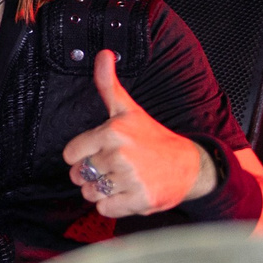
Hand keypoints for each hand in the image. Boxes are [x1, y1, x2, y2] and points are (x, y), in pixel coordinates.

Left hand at [60, 50, 217, 216]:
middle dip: (91, 173)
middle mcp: (120, 154)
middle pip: (79, 174)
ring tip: (121, 179)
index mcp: (112, 131)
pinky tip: (127, 193)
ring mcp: (131, 178)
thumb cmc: (153, 137)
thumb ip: (109, 84)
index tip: (98, 152)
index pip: (70, 154)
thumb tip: (103, 54)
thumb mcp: (128, 109)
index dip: (81, 156)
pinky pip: (105, 209)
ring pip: (90, 192)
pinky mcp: (140, 200)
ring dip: (100, 190)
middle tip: (113, 167)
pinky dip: (112, 206)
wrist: (191, 166)